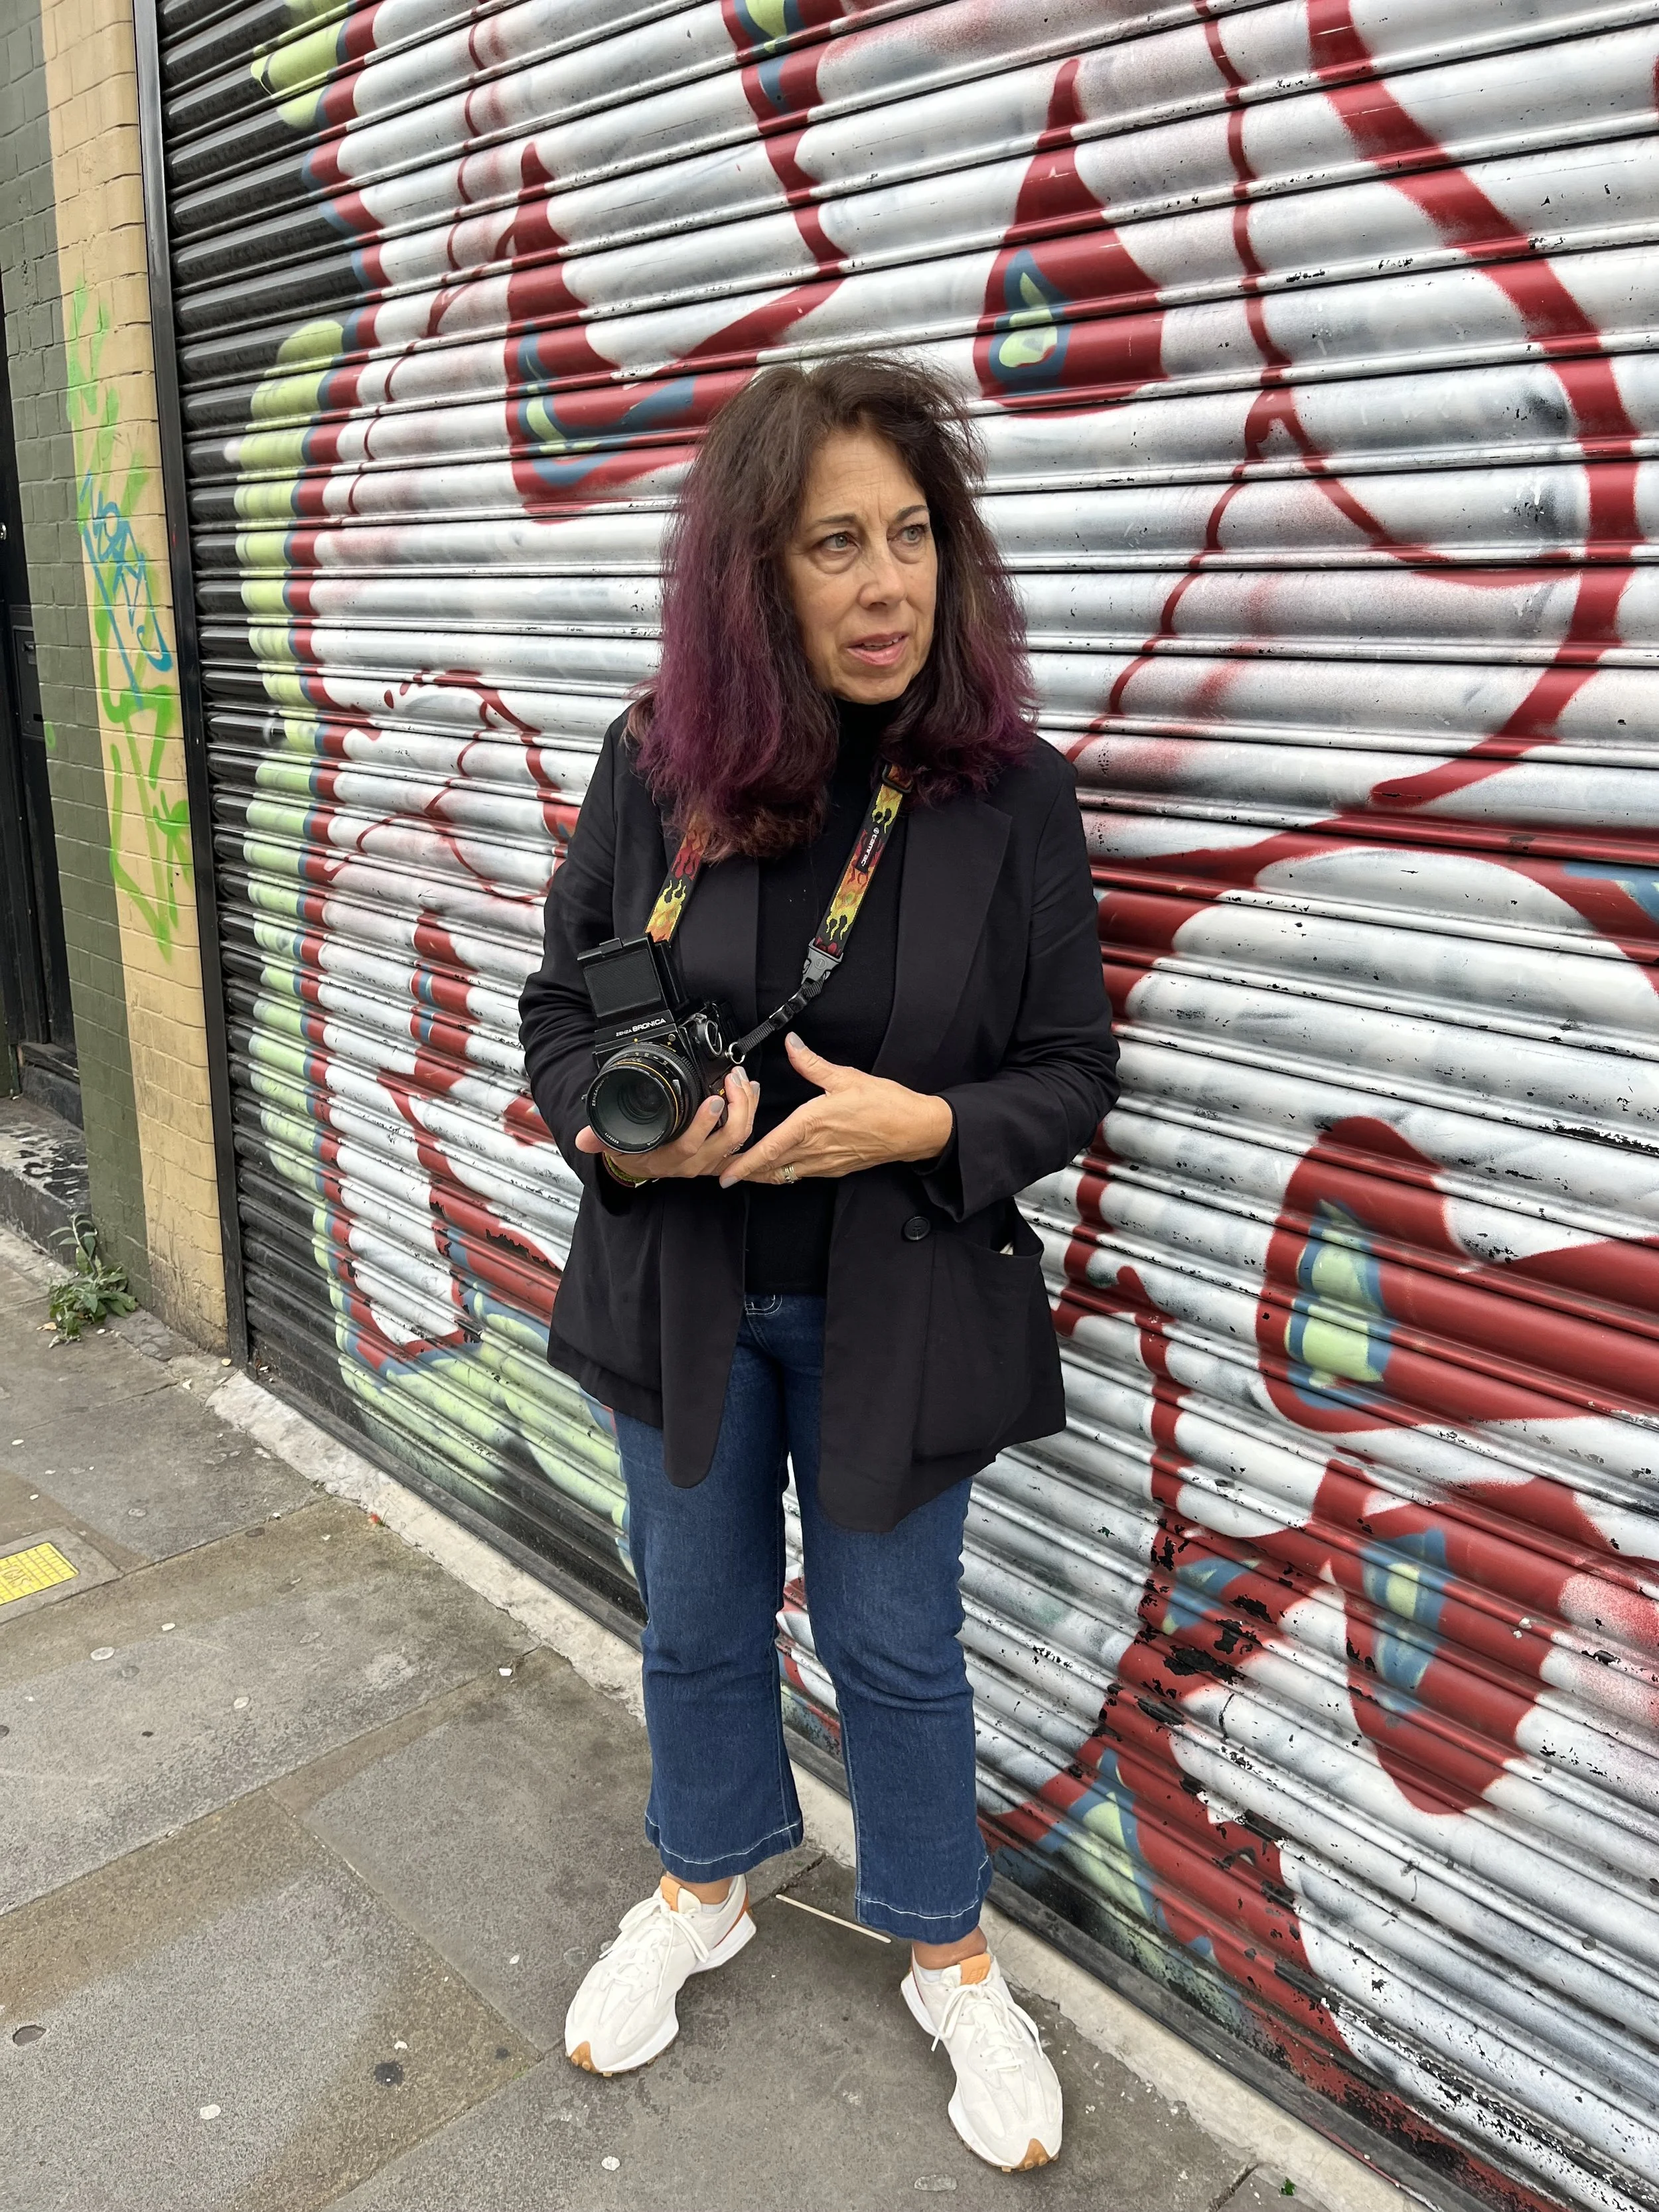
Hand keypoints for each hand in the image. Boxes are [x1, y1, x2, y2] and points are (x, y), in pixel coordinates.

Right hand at [574, 1067, 759, 1181]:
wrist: (640, 1166)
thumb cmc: (632, 1151)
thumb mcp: (613, 1143)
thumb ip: (598, 1138)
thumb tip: (583, 1137)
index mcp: (668, 1159)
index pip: (690, 1146)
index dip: (703, 1126)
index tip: (711, 1100)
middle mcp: (693, 1163)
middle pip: (727, 1140)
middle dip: (737, 1108)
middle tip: (733, 1078)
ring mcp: (710, 1160)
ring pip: (740, 1138)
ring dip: (747, 1108)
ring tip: (743, 1080)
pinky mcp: (720, 1155)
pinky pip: (743, 1141)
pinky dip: (751, 1117)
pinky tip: (752, 1094)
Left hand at [717, 1034, 951, 1187]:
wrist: (915, 1129)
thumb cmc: (886, 1105)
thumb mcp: (846, 1077)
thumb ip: (812, 1063)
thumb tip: (792, 1045)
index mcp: (812, 1125)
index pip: (769, 1149)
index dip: (744, 1164)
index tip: (725, 1173)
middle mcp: (815, 1149)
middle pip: (771, 1168)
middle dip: (745, 1172)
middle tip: (723, 1173)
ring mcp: (826, 1162)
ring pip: (785, 1174)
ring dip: (763, 1174)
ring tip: (745, 1172)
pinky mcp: (836, 1167)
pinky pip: (803, 1174)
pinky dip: (785, 1172)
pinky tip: (781, 1166)